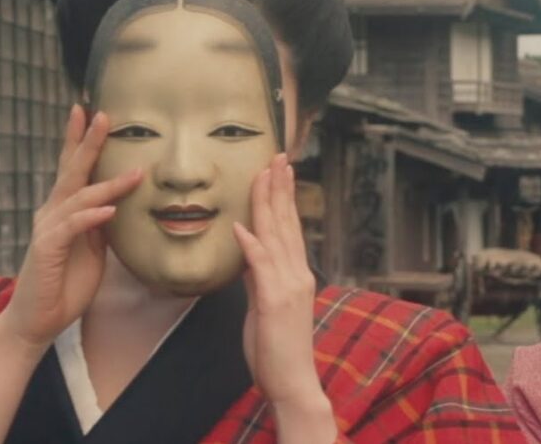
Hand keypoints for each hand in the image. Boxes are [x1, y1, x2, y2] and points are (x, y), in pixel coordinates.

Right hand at [0, 105, 142, 351]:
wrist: (38, 319)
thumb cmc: (67, 282)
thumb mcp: (95, 248)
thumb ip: (104, 224)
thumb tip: (122, 204)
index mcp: (64, 210)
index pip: (74, 169)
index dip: (82, 141)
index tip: (93, 112)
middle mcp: (53, 212)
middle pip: (72, 171)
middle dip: (88, 142)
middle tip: (103, 114)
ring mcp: (48, 229)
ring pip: (79, 197)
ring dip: (108, 184)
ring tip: (135, 172)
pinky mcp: (47, 250)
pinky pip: (72, 228)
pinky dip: (91, 218)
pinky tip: (109, 211)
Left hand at [235, 154, 324, 406]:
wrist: (292, 382)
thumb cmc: (277, 348)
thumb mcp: (265, 306)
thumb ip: (260, 278)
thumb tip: (249, 253)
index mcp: (297, 274)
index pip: (290, 227)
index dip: (284, 197)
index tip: (280, 170)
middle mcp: (298, 274)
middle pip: (287, 223)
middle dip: (280, 188)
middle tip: (277, 157)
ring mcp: (288, 287)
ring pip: (276, 236)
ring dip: (268, 204)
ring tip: (263, 175)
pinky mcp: (275, 303)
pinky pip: (261, 269)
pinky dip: (252, 246)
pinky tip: (242, 228)